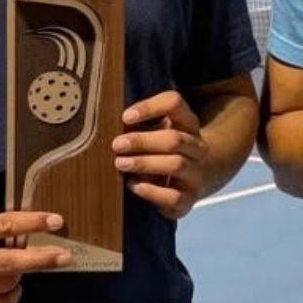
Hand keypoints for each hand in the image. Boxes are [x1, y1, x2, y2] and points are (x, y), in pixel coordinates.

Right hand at [0, 210, 72, 302]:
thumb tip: (18, 221)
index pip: (1, 225)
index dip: (31, 222)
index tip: (56, 220)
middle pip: (8, 263)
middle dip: (40, 259)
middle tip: (64, 256)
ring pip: (4, 287)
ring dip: (21, 278)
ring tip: (24, 270)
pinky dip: (11, 299)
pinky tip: (14, 290)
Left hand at [114, 91, 208, 218]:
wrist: (190, 182)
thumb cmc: (161, 152)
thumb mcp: (154, 133)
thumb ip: (137, 126)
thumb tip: (105, 124)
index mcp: (187, 123)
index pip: (175, 103)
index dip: (150, 107)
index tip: (125, 116)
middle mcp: (197, 147)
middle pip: (174, 139)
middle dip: (142, 141)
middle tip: (116, 145)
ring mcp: (196, 174)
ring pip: (176, 164)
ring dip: (145, 163)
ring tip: (120, 163)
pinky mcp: (189, 199)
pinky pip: (173, 196)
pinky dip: (151, 191)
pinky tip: (133, 185)